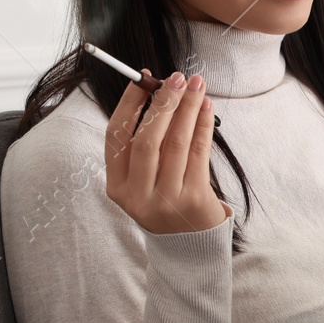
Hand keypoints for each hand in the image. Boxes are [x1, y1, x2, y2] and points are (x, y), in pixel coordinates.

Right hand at [104, 69, 231, 234]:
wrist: (190, 244)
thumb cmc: (166, 199)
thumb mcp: (145, 179)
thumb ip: (147, 142)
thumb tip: (159, 90)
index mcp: (118, 186)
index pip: (117, 136)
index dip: (129, 104)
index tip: (142, 79)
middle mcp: (137, 195)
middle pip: (146, 139)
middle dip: (163, 103)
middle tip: (177, 78)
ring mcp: (165, 200)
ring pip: (176, 143)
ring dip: (187, 108)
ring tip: (196, 85)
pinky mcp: (193, 199)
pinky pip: (199, 152)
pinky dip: (203, 125)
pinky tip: (206, 107)